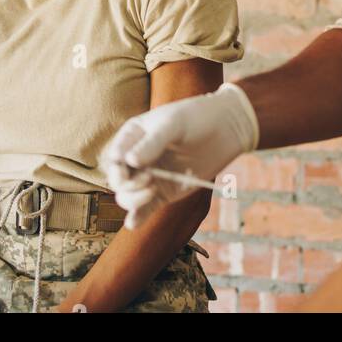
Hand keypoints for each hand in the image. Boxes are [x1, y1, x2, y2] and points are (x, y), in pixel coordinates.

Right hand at [101, 82, 258, 228]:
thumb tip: (130, 161)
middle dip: (128, 184)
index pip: (115, 156)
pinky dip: (137, 218)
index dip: (116, 168)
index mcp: (133, 136)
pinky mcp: (163, 193)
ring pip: (127, 197)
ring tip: (154, 190)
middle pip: (118, 180)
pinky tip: (135, 223)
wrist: (226, 129)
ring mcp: (150, 177)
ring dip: (133, 200)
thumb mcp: (174, 124)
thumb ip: (152, 142)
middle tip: (150, 178)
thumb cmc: (197, 118)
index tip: (126, 173)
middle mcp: (137, 158)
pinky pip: (144, 210)